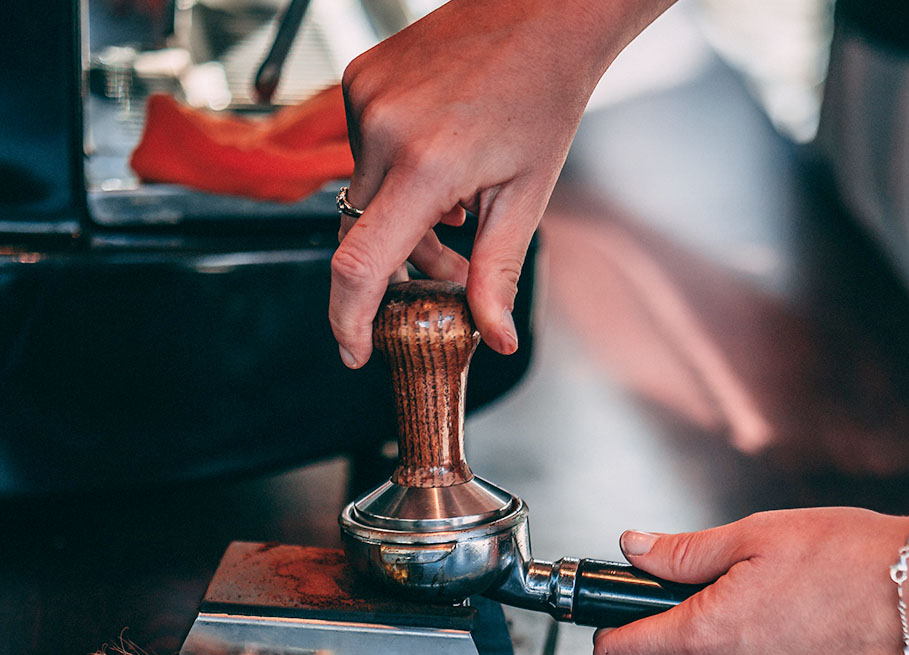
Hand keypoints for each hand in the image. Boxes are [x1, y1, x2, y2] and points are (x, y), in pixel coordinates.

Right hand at [331, 0, 636, 365]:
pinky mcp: (357, 79)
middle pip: (361, 235)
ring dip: (402, 222)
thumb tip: (495, 341)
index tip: (355, 352)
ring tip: (459, 212)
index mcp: (426, 164)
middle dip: (401, 269)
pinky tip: (440, 166)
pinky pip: (362, 155)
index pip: (361, 263)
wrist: (540, 16)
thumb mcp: (526, 199)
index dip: (349, 318)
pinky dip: (395, 178)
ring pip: (362, 197)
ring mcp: (362, 98)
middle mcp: (381, 128)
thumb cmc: (543, 101)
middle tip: (450, 270)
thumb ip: (498, 274)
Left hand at [593, 508, 908, 654]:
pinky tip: (835, 644)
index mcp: (707, 635)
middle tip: (763, 593)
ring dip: (763, 653)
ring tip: (811, 615)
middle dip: (717, 630)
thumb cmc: (849, 557)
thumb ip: (683, 553)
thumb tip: (634, 550)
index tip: (619, 627)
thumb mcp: (755, 536)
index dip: (612, 638)